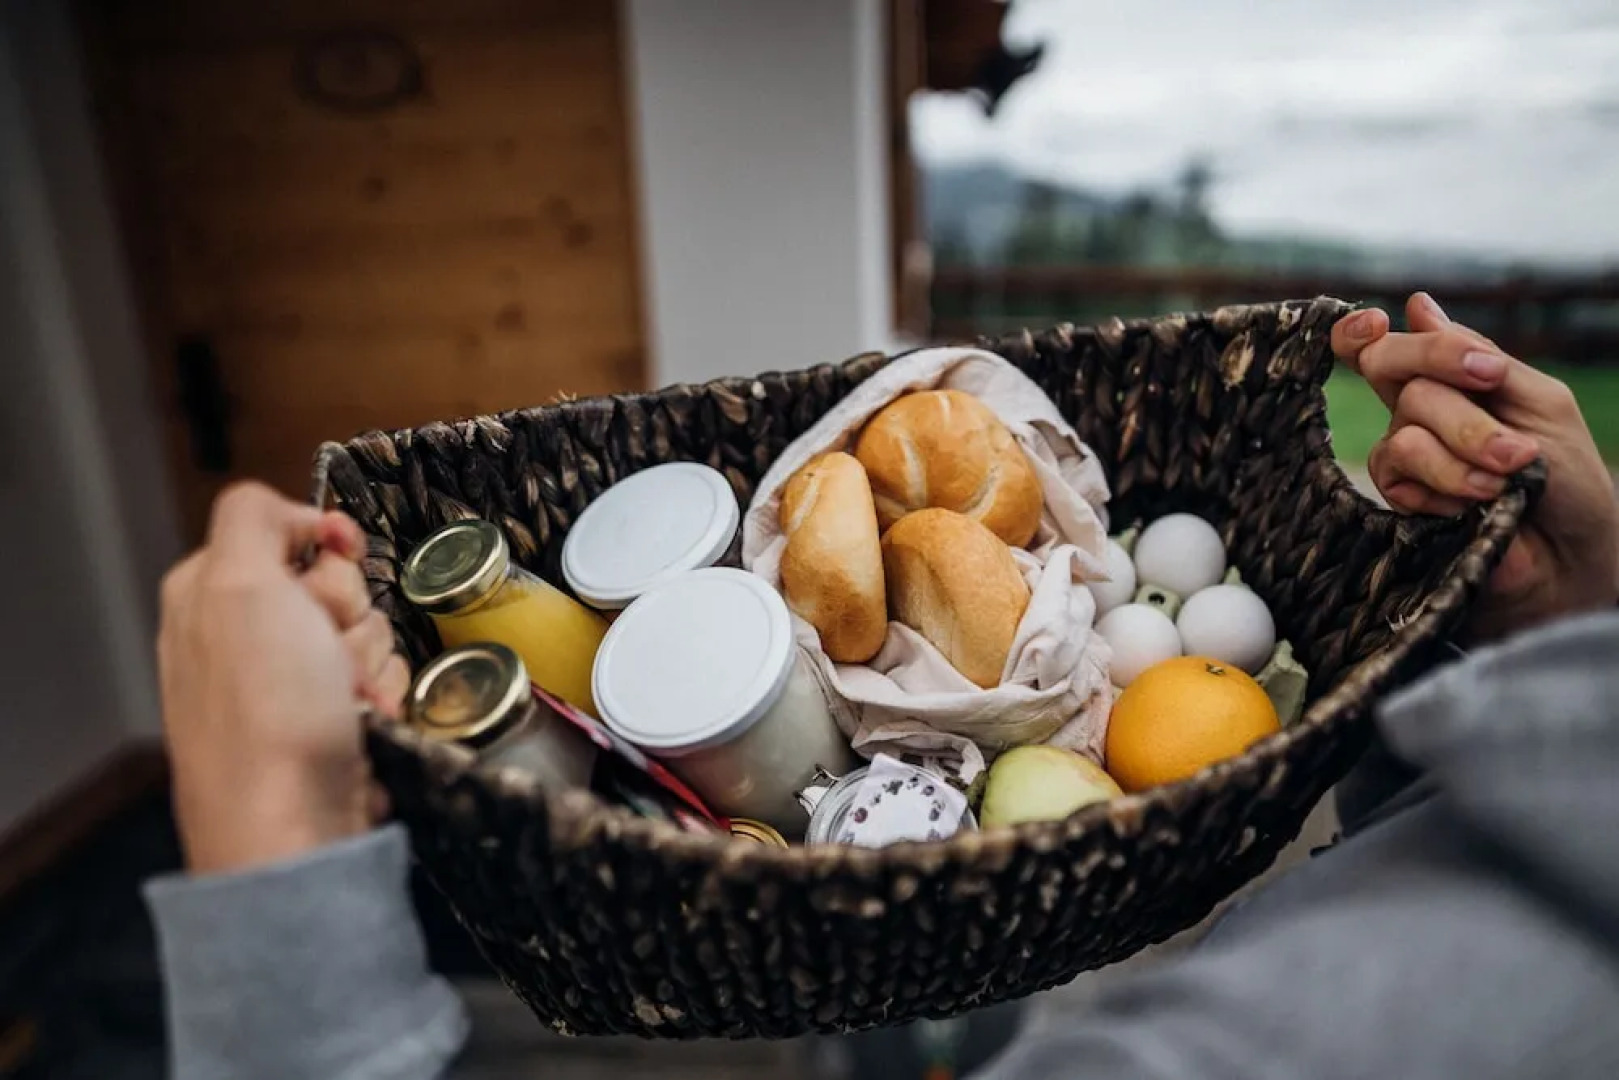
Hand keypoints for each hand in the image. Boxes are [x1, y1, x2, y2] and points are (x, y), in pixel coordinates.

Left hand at [157, 483, 410, 873]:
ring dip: (372, 660)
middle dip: (351, 611)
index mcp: (209, 591)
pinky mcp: (330, 721)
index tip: (336, 564)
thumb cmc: (264, 712)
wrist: (292, 827)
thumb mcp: (238, 584)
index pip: (291, 529)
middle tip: (329, 650)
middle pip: (338, 581)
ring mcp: (290, 682)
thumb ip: (253, 518)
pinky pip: (382, 678)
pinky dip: (384, 697)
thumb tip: (295, 513)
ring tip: (345, 700)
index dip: (325, 546)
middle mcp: (245, 634)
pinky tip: (361, 723)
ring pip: (369, 629)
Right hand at [1333, 293, 1618, 640]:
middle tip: (1489, 381)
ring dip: (1463, 445)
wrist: (1571, 555)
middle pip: (1386, 365)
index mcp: (1453, 379)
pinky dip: (1444, 483)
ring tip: (1507, 475)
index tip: (1379, 322)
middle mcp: (1418, 411)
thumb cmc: (1567, 479)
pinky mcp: (1400, 499)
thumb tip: (1416, 304)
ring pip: (1403, 424)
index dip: (1364, 331)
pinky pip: (1398, 472)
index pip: (1390, 343)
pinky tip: (1476, 503)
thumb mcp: (1537, 399)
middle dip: (1438, 367)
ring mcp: (1406, 455)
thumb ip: (1478, 355)